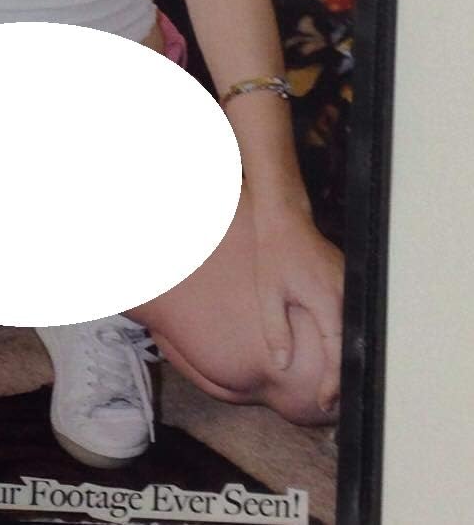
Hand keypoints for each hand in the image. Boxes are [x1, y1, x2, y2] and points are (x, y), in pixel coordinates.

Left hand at [252, 204, 343, 415]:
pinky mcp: (351, 284)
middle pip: (353, 348)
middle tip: (329, 405)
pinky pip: (354, 320)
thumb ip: (276, 331)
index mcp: (327, 300)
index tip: (323, 402)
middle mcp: (346, 295)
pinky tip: (336, 356)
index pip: (337, 351)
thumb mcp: (268, 294)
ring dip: (347, 361)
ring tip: (334, 388)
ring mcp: (352, 288)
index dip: (332, 382)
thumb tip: (282, 365)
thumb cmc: (274, 256)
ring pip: (357, 335)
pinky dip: (348, 341)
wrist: (286, 221)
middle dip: (344, 379)